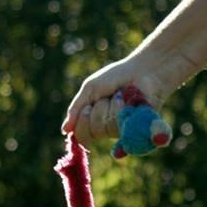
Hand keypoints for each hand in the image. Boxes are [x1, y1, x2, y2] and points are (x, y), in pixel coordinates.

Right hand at [62, 57, 176, 145]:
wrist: (141, 72)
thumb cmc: (115, 78)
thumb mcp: (90, 89)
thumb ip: (76, 109)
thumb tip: (65, 130)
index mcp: (95, 121)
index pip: (82, 135)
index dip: (82, 122)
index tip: (88, 107)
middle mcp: (109, 129)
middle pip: (95, 131)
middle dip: (98, 110)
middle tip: (107, 97)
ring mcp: (124, 131)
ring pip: (109, 128)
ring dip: (112, 107)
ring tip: (121, 96)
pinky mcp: (138, 130)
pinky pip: (123, 127)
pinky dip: (122, 110)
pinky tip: (128, 103)